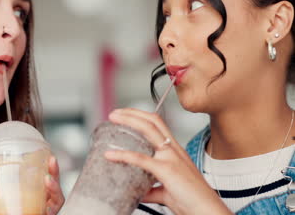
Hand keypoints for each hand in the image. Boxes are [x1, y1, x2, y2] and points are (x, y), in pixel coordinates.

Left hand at [0, 156, 64, 214]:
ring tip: (48, 175)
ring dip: (56, 183)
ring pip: (57, 195)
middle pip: (51, 186)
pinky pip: (56, 206)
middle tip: (51, 159)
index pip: (37, 181)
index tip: (41, 154)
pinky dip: (55, 194)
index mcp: (26, 199)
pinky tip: (48, 184)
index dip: (41, 167)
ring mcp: (43, 212)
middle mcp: (38, 205)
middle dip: (54, 171)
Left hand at [103, 108, 232, 214]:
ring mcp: (171, 158)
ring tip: (112, 118)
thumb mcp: (169, 190)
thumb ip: (152, 189)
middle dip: (132, 113)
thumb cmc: (193, 202)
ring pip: (149, 130)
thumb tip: (139, 192)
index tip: (126, 114)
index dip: (141, 116)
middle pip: (153, 121)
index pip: (159, 125)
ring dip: (129, 121)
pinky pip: (141, 159)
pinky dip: (123, 155)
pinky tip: (110, 155)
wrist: (208, 211)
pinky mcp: (167, 170)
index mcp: (176, 152)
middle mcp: (174, 150)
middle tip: (115, 113)